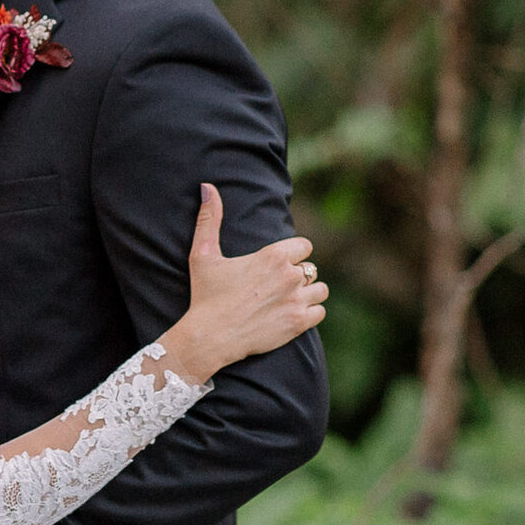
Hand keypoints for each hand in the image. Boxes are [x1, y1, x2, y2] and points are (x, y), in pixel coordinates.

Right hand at [157, 184, 328, 382]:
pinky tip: (290, 315)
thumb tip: (207, 187)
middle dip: (296, 276)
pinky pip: (320, 311)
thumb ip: (210, 219)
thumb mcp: (204, 255)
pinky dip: (309, 314)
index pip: (304, 246)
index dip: (291, 256)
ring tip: (285, 301)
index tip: (275, 267)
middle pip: (310, 268)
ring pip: (320, 289)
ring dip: (307, 294)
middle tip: (274, 288)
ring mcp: (297, 300)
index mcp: (273, 255)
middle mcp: (290, 275)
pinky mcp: (299, 322)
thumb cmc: (205, 296)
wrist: (208, 338)